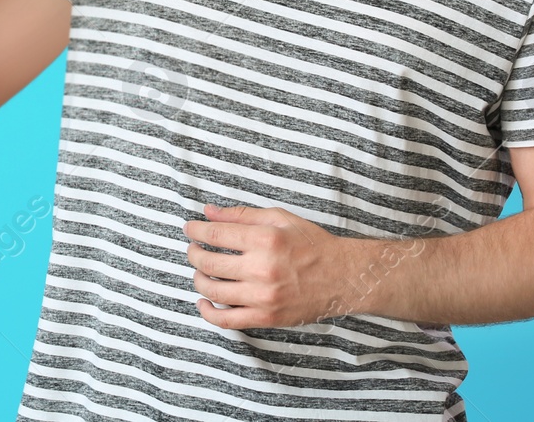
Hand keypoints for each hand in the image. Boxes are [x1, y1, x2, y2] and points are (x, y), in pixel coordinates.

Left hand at [182, 204, 356, 328]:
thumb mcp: (280, 218)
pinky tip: (204, 302)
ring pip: (213, 290)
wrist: (343, 277)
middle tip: (193, 249)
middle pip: (208, 262)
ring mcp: (263, 297)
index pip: (215, 235)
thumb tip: (208, 212)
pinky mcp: (266, 318)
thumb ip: (242, 215)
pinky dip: (208, 313)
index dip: (195, 231)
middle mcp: (262, 268)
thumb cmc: (312, 244)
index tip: (189, 229)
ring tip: (200, 272)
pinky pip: (227, 320)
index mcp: (265, 239)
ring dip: (198, 279)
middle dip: (193, 253)